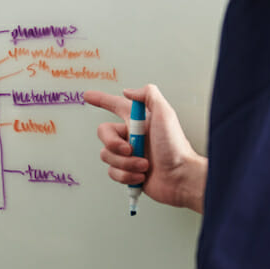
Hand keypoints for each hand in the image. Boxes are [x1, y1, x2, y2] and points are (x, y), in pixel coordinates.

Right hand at [83, 84, 207, 213]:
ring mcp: (128, 155)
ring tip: (144, 165)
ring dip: (126, 163)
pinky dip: (127, 175)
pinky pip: (113, 172)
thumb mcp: (165, 114)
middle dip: (114, 143)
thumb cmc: (176, 147)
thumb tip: (129, 91)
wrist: (180, 177)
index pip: (115, 105)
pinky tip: (142, 175)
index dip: (101, 100)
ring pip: (107, 155)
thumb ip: (148, 95)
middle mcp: (131, 136)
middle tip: (130, 149)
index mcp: (138, 121)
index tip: (89, 96)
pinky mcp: (127, 172)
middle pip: (103, 134)